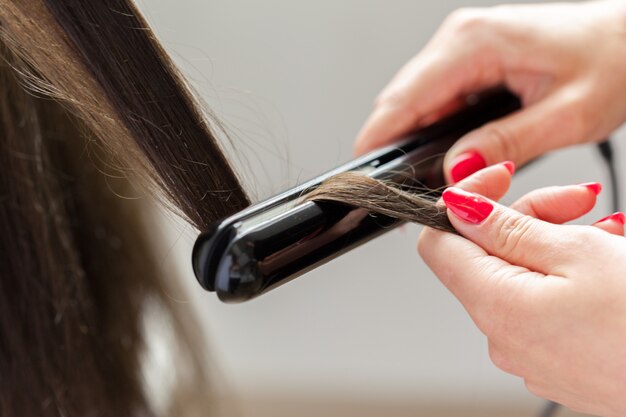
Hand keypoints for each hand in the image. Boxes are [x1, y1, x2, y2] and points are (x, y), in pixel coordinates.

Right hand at [355, 0, 625, 182]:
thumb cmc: (614, 61)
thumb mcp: (566, 115)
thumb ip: (505, 143)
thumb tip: (455, 169)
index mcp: (475, 43)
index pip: (404, 98)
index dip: (378, 141)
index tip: (365, 177)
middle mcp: (460, 40)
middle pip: (402, 102)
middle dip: (395, 146)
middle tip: (407, 191)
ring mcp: (463, 49)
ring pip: (416, 103)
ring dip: (416, 140)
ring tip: (432, 176)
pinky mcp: (470, 62)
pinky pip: (436, 100)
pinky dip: (434, 129)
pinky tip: (448, 151)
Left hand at [418, 163, 625, 415]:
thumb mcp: (576, 254)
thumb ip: (506, 229)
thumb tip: (458, 209)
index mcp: (493, 305)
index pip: (437, 243)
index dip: (462, 203)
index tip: (498, 180)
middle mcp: (501, 335)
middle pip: (486, 255)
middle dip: (528, 217)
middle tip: (580, 201)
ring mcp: (528, 352)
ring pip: (520, 277)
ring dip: (556, 243)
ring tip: (608, 235)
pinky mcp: (555, 360)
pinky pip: (542, 305)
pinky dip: (567, 278)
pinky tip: (608, 267)